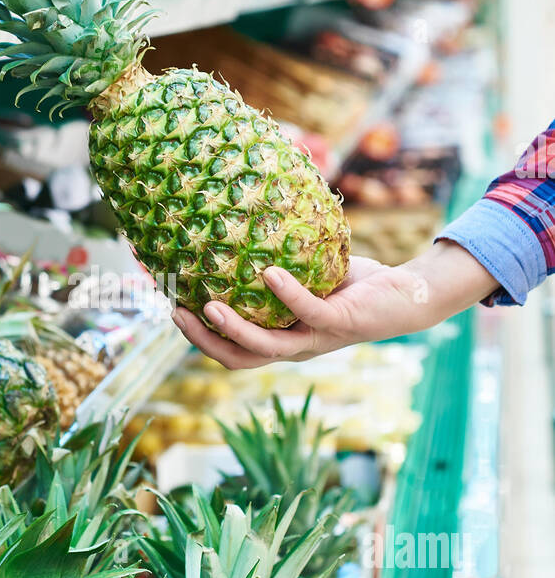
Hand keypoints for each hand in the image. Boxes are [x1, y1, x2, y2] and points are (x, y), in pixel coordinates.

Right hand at [171, 243, 496, 368]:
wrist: (408, 295)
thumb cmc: (356, 282)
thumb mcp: (309, 271)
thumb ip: (279, 259)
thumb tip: (242, 219)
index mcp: (281, 338)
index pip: (229, 346)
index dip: (196, 334)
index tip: (168, 304)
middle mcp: (294, 346)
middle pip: (237, 358)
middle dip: (202, 340)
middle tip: (175, 312)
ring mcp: (315, 339)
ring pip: (265, 348)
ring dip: (233, 330)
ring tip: (207, 306)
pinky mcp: (339, 324)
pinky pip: (307, 311)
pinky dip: (286, 293)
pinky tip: (268, 272)